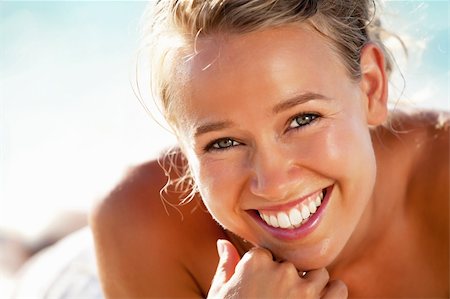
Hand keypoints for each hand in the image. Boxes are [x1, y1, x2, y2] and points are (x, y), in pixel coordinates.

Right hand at [208, 239, 346, 298]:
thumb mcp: (220, 293)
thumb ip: (226, 265)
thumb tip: (224, 243)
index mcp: (256, 263)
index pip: (267, 254)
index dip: (264, 271)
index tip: (259, 288)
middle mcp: (282, 270)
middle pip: (292, 264)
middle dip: (287, 279)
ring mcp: (303, 290)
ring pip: (318, 274)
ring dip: (311, 285)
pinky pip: (338, 289)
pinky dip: (332, 295)